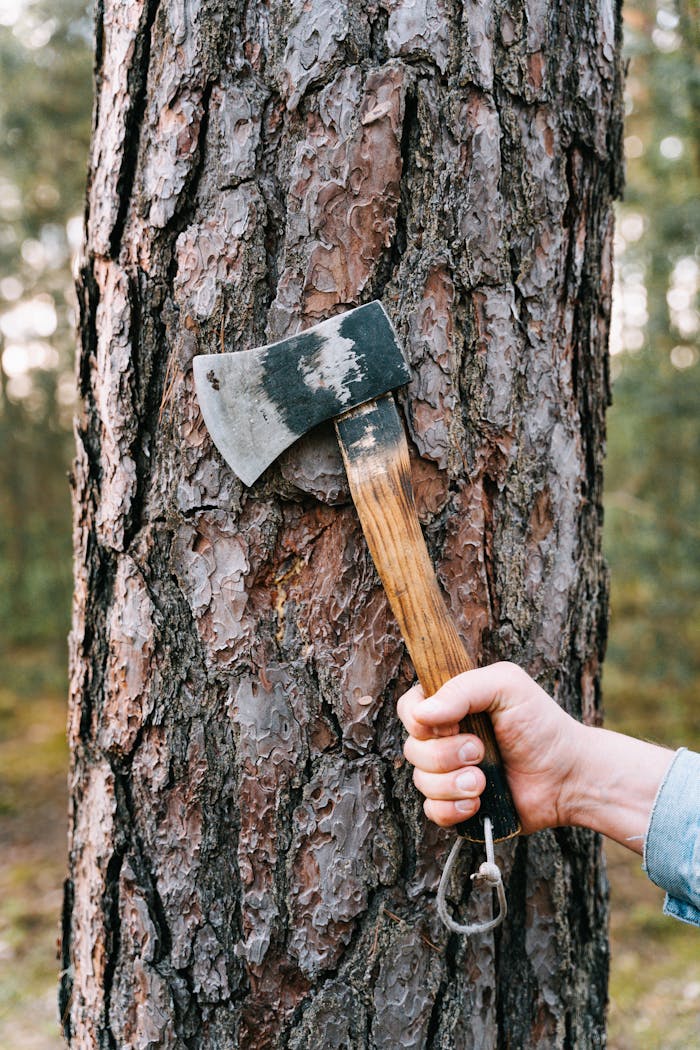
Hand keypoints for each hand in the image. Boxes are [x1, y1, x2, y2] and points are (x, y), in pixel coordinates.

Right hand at [397, 662, 578, 834]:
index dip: (420, 720)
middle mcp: (445, 739)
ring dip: (452, 784)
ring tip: (483, 782)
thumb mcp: (507, 686)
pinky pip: (432, 811)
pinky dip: (453, 809)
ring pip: (420, 781)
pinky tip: (478, 802)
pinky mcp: (458, 805)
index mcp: (451, 705)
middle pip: (412, 748)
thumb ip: (463, 689)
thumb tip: (422, 714)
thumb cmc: (541, 725)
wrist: (568, 776)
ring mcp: (450, 774)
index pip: (409, 708)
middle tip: (480, 751)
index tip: (453, 724)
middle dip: (444, 755)